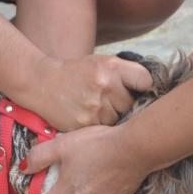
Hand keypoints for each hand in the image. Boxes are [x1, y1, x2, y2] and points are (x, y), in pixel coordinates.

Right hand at [19, 55, 151, 130]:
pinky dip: (99, 127)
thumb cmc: (75, 73)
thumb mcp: (99, 62)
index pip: (145, 81)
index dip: (143, 88)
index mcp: (111, 67)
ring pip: (118, 120)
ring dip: (112, 118)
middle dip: (124, 105)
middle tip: (113, 103)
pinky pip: (103, 130)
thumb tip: (150, 90)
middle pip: (131, 105)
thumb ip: (124, 72)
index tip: (137, 91)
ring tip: (98, 110)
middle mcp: (105, 85)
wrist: (42, 83)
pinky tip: (89, 117)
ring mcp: (95, 106)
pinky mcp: (85, 124)